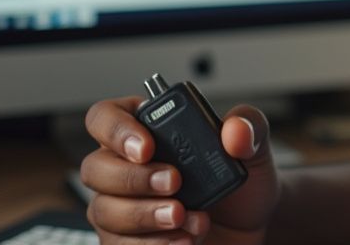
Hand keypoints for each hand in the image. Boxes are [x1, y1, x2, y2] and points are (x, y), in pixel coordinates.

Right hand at [82, 96, 280, 243]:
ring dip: (145, 216)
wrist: (253, 225)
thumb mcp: (255, 145)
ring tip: (186, 217)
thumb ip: (248, 126)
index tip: (146, 147)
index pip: (105, 117)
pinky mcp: (130, 242)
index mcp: (147, 130)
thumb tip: (235, 131)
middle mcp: (127, 167)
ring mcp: (123, 207)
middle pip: (95, 168)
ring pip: (104, 211)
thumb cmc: (242, 180)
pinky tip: (186, 240)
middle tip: (175, 183)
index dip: (116, 130)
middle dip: (133, 178)